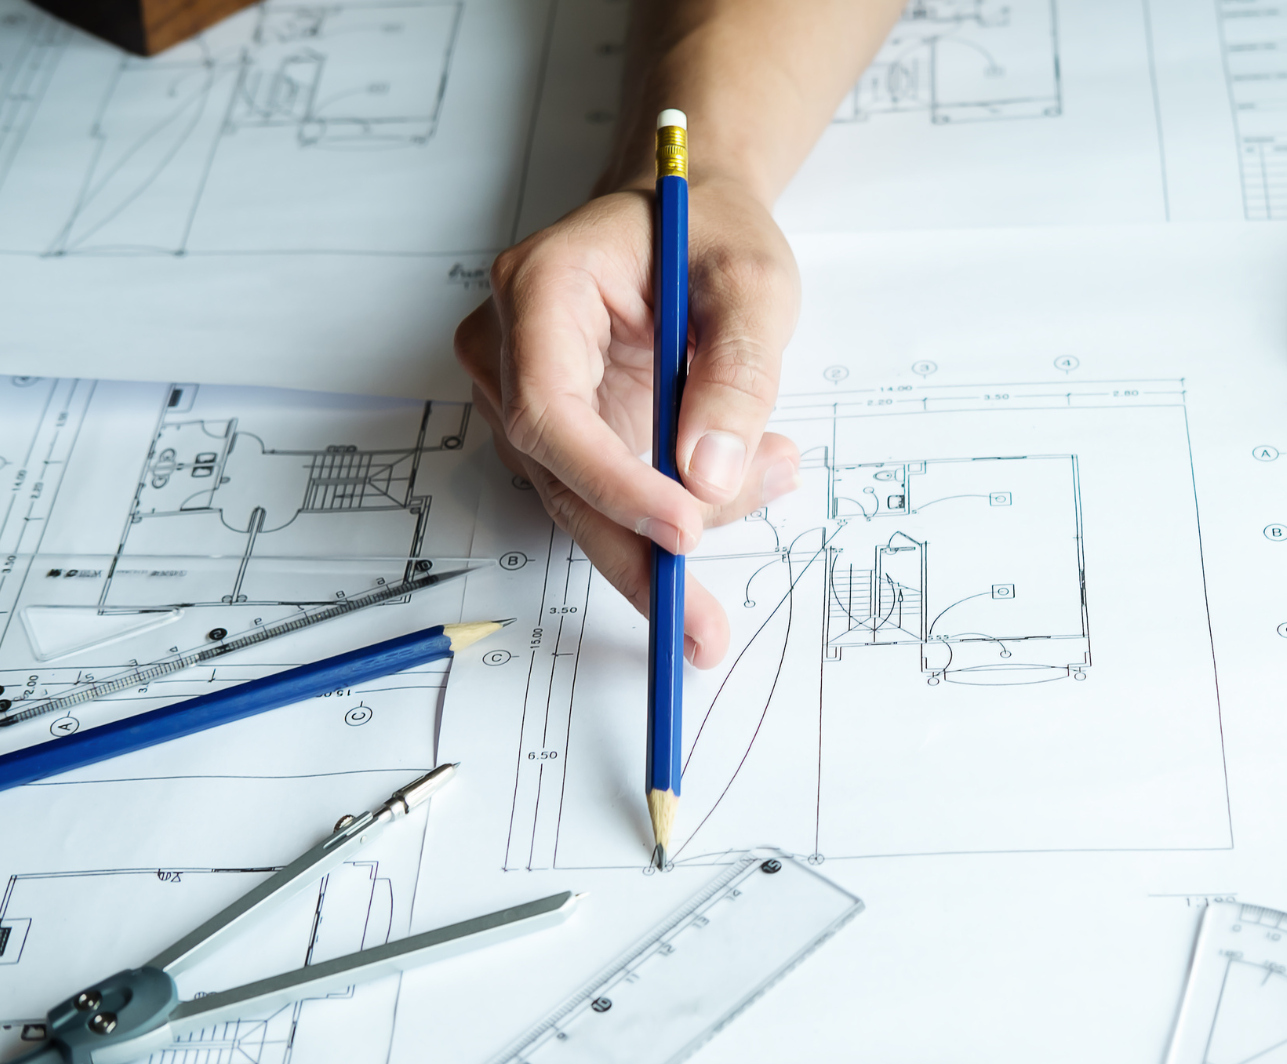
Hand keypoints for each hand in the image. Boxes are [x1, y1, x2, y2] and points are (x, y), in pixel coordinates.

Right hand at [456, 179, 802, 667]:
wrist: (686, 214)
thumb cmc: (711, 230)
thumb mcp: (754, 284)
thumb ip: (737, 374)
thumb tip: (710, 476)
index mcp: (541, 288)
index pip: (548, 410)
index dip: (611, 483)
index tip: (684, 529)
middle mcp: (511, 345)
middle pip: (559, 477)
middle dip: (639, 552)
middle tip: (705, 625)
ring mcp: (526, 390)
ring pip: (584, 499)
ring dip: (678, 523)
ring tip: (775, 475)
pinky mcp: (561, 428)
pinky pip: (607, 493)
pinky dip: (675, 507)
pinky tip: (746, 479)